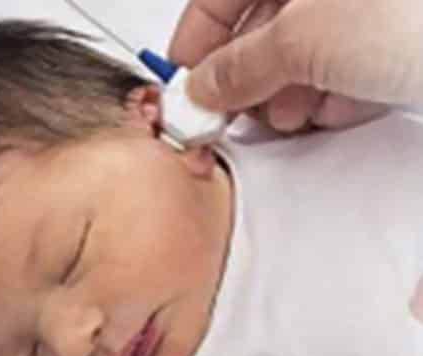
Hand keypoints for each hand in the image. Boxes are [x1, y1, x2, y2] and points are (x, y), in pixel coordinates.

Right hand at [169, 0, 422, 131]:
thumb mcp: (305, 38)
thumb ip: (241, 64)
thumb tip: (209, 83)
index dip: (198, 31)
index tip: (184, 74)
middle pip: (276, 11)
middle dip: (249, 67)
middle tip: (231, 107)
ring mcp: (385, 8)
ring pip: (322, 36)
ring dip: (294, 84)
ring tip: (285, 117)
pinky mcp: (416, 36)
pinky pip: (366, 53)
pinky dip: (344, 85)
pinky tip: (335, 110)